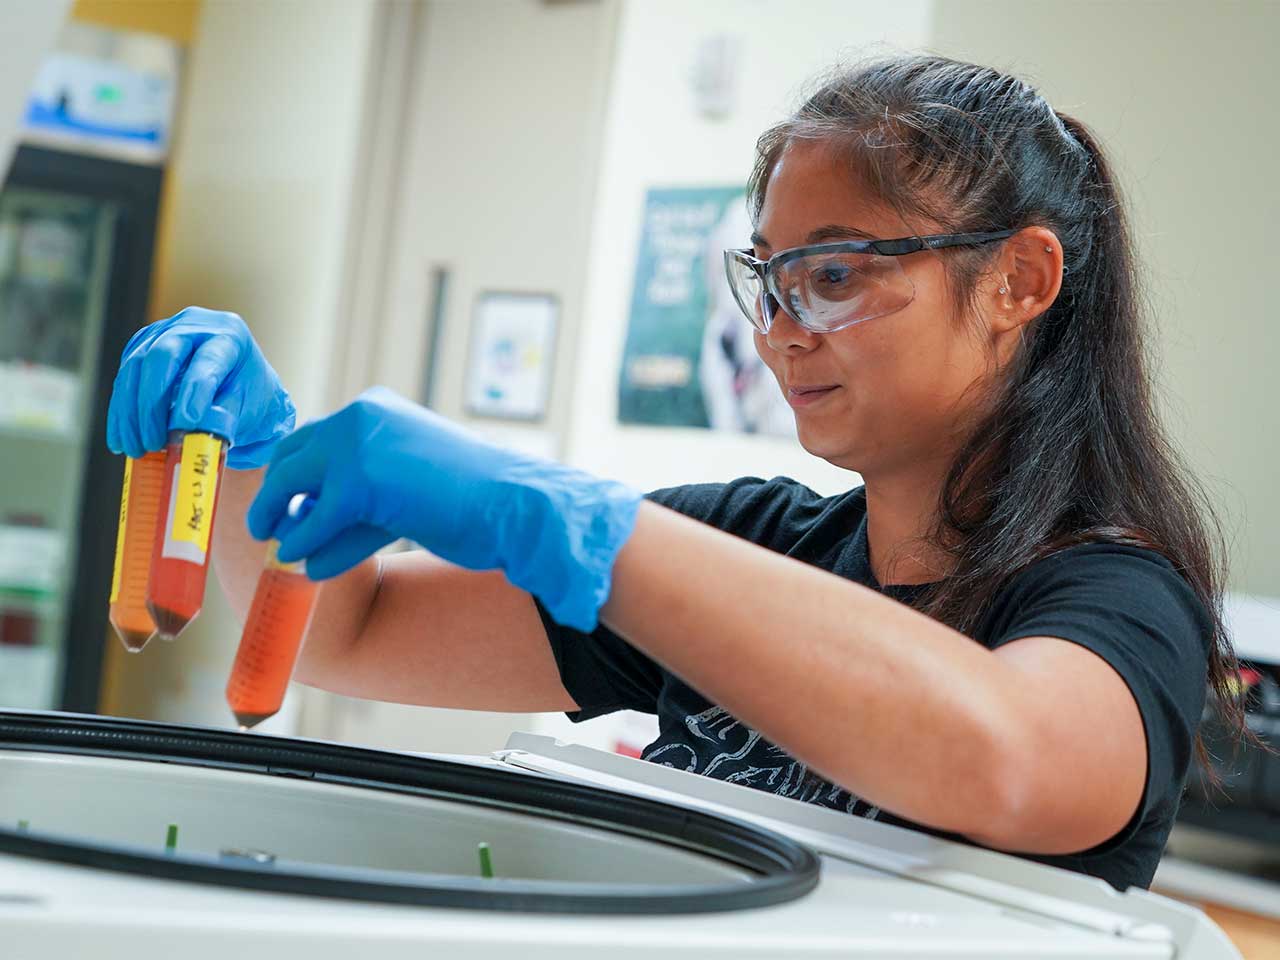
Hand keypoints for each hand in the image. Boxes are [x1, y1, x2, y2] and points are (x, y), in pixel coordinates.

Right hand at [106, 307, 295, 468]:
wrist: (240, 392)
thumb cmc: (250, 401)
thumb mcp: (249, 411)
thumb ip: (223, 419)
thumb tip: (188, 435)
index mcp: (231, 336)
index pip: (208, 360)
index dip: (195, 391)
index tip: (186, 423)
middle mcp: (195, 325)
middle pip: (162, 355)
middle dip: (153, 403)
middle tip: (153, 442)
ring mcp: (164, 333)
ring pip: (135, 367)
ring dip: (131, 412)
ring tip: (136, 449)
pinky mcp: (142, 348)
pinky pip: (124, 378)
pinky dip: (121, 412)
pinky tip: (122, 440)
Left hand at [247, 387, 640, 630]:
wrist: (515, 506)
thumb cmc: (473, 502)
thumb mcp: (407, 483)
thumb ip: (360, 491)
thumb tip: (303, 520)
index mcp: (377, 410)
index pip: (316, 437)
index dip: (294, 472)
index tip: (285, 503)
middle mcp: (362, 416)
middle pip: (292, 454)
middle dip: (275, 493)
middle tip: (265, 528)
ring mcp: (358, 443)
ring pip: (293, 482)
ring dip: (280, 520)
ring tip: (281, 552)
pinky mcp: (360, 480)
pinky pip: (312, 519)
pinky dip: (303, 544)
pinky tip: (305, 565)